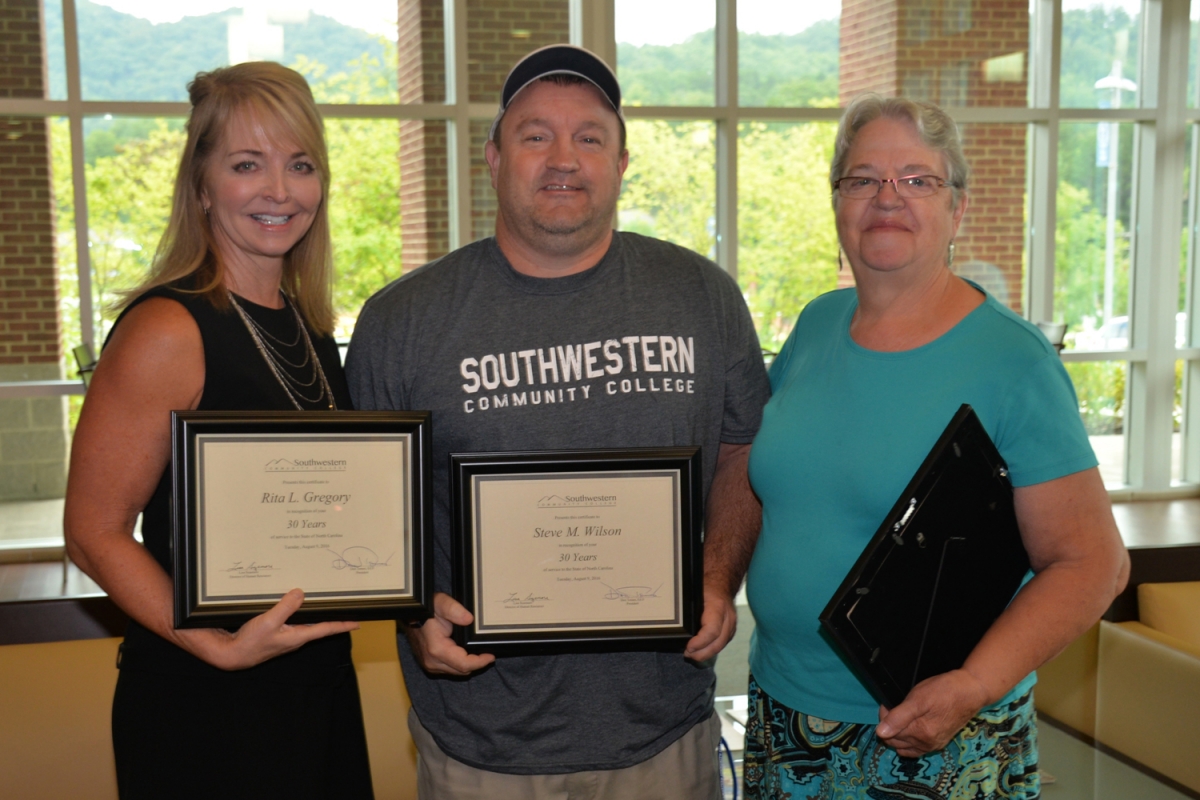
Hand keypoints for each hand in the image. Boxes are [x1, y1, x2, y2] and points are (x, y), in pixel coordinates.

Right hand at [177, 588, 358, 670]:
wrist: (230, 654)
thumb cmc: (250, 643)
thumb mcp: (268, 622)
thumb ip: (285, 607)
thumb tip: (301, 593)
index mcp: (298, 636)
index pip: (326, 629)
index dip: (343, 624)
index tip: (358, 622)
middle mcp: (295, 637)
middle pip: (318, 624)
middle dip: (331, 615)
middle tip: (343, 606)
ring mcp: (285, 635)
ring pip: (304, 621)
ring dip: (313, 612)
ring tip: (324, 601)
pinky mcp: (275, 632)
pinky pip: (291, 619)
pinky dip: (296, 610)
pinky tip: (294, 602)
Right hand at [403, 592, 495, 675]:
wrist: (411, 615)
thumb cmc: (426, 609)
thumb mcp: (441, 603)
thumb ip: (454, 609)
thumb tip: (469, 619)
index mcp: (437, 649)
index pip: (464, 664)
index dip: (480, 662)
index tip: (491, 656)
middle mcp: (432, 661)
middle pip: (462, 670)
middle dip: (477, 663)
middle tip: (488, 652)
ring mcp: (430, 664)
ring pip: (456, 671)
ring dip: (468, 664)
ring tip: (479, 652)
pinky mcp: (430, 664)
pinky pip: (449, 669)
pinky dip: (459, 663)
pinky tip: (466, 653)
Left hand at [683, 586, 736, 661]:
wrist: (721, 583)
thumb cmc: (705, 588)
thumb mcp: (694, 593)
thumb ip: (688, 608)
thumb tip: (675, 625)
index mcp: (718, 607)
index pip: (712, 631)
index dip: (700, 643)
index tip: (688, 647)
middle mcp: (728, 618)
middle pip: (717, 643)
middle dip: (701, 653)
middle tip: (687, 654)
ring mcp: (731, 626)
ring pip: (720, 646)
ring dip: (705, 654)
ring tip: (691, 654)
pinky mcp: (730, 631)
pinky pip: (721, 644)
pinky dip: (710, 650)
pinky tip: (699, 651)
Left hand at [875, 669, 990, 756]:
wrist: (971, 691)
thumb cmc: (944, 691)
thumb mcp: (918, 699)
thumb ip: (898, 717)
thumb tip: (880, 733)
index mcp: (920, 734)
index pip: (888, 732)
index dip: (884, 716)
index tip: (888, 703)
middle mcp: (926, 744)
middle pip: (896, 742)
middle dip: (890, 726)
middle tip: (894, 708)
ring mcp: (934, 745)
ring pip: (905, 747)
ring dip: (898, 735)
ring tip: (901, 717)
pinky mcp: (940, 743)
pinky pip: (917, 749)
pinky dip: (909, 742)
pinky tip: (910, 730)